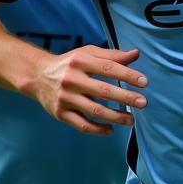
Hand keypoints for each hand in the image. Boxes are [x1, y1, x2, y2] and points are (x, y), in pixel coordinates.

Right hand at [31, 45, 146, 135]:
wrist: (38, 76)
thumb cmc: (70, 64)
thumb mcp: (88, 53)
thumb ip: (112, 55)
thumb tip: (136, 54)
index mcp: (81, 61)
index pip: (108, 68)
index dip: (128, 75)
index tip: (144, 82)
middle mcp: (72, 79)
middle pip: (103, 91)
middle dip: (126, 98)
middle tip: (143, 102)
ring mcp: (66, 98)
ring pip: (95, 110)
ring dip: (116, 117)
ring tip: (131, 119)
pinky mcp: (61, 113)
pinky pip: (82, 125)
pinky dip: (98, 130)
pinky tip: (111, 130)